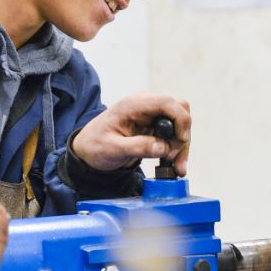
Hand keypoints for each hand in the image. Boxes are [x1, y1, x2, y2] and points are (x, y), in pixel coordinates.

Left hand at [72, 93, 191, 174]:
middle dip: (182, 135)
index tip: (181, 141)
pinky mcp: (155, 127)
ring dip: (182, 146)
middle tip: (175, 159)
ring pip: (180, 124)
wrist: (88, 150)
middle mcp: (146, 105)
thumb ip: (137, 147)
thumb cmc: (95, 146)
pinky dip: (177, 149)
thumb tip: (163, 148)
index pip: (167, 102)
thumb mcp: (112, 149)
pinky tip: (174, 165)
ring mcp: (152, 115)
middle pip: (179, 111)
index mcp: (134, 104)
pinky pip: (174, 134)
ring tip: (177, 168)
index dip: (180, 119)